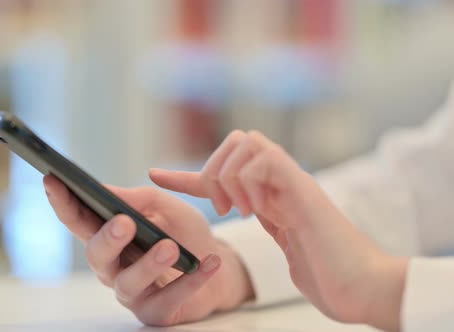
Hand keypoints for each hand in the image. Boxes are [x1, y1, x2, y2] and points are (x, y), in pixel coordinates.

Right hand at [43, 175, 253, 325]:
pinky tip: (208, 263)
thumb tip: (107, 191)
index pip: (79, 220)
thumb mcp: (165, 207)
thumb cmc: (185, 232)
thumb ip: (139, 198)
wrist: (221, 264)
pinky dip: (190, 281)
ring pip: (128, 283)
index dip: (63, 202)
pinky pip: (169, 300)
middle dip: (107, 239)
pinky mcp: (158, 312)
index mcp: (109, 237)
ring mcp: (134, 293)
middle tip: (124, 223)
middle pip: (96, 256)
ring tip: (169, 247)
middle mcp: (114, 267)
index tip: (52, 180)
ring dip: (148, 264)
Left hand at [149, 130, 407, 331]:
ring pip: (246, 142)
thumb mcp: (282, 244)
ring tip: (238, 209)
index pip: (223, 171)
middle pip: (236, 140)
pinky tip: (255, 209)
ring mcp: (292, 180)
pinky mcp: (303, 187)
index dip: (185, 175)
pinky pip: (264, 159)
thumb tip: (248, 215)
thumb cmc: (325, 271)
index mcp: (271, 192)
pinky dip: (249, 181)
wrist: (361, 285)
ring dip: (230, 175)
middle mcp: (281, 179)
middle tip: (221, 207)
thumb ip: (269, 223)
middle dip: (215, 169)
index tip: (154, 176)